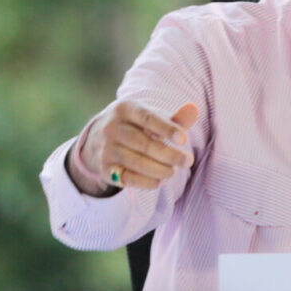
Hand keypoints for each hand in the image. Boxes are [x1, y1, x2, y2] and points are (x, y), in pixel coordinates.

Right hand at [73, 102, 199, 195]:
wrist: (96, 139)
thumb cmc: (135, 126)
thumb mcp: (150, 118)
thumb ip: (174, 118)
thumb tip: (194, 109)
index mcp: (125, 109)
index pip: (147, 118)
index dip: (167, 129)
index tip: (185, 139)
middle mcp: (112, 127)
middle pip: (143, 143)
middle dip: (168, 154)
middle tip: (188, 161)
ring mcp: (106, 149)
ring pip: (136, 162)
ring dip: (159, 170)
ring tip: (173, 172)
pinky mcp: (105, 169)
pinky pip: (128, 178)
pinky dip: (147, 182)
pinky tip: (160, 180)